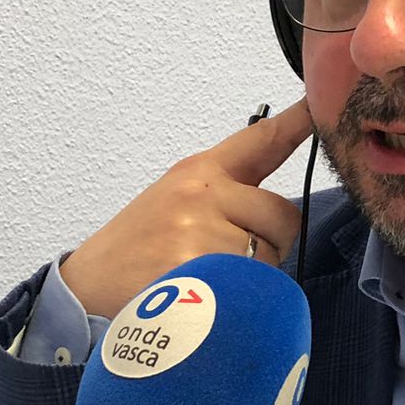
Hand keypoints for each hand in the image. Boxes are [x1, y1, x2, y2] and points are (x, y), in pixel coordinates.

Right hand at [60, 99, 314, 318]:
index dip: (296, 124)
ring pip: (271, 256)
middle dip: (268, 242)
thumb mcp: (174, 202)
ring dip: (252, 276)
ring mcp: (200, 230)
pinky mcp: (199, 270)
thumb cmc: (136, 249)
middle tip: (223, 258)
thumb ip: (224, 194)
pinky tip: (205, 301)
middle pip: (283, 216)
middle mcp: (202, 193)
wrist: (86, 289)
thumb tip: (276, 207)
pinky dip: (238, 300)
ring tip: (206, 280)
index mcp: (198, 171)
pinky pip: (252, 285)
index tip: (318, 104)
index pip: (259, 142)